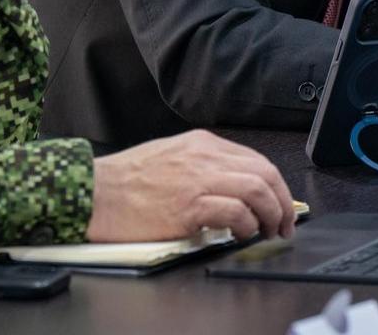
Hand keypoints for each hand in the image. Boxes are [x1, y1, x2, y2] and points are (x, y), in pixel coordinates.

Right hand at [87, 129, 295, 242]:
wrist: (94, 192)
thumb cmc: (125, 180)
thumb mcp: (170, 155)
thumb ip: (201, 165)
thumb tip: (231, 186)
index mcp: (202, 143)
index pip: (256, 160)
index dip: (276, 185)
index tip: (280, 204)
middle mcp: (205, 157)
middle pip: (265, 173)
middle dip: (282, 201)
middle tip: (284, 223)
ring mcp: (198, 180)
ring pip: (257, 189)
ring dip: (271, 215)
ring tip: (268, 232)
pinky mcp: (189, 207)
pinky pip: (236, 212)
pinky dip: (247, 225)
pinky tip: (242, 235)